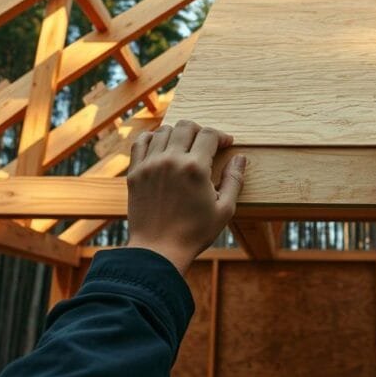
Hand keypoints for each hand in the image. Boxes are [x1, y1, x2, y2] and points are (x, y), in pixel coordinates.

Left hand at [126, 120, 245, 273]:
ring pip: (164, 131)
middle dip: (200, 131)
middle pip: (186, 126)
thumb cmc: (194, 233)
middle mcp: (171, 160)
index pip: (209, 134)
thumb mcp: (225, 210)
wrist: (158, 250)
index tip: (226, 144)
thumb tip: (239, 158)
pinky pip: (141, 142)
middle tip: (206, 143)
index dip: (221, 136)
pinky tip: (161, 146)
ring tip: (185, 146)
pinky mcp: (135, 172)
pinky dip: (152, 138)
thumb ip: (234, 180)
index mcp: (195, 168)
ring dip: (178, 134)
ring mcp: (150, 164)